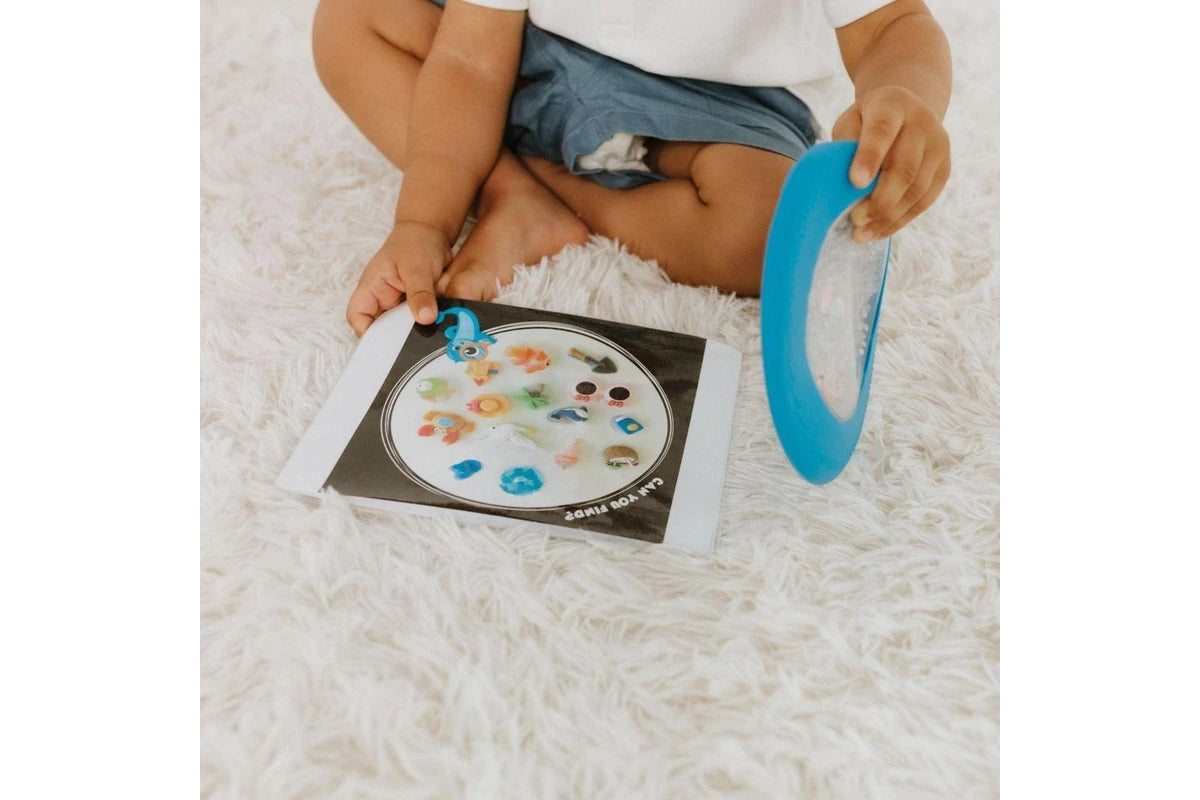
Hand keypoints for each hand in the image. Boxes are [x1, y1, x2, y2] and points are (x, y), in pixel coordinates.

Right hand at [346, 220, 450, 335]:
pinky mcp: (416, 307)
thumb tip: (425, 319)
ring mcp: (399, 304)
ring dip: (414, 333)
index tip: (387, 345)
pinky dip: (426, 326)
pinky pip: (418, 322)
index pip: (357, 317)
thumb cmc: (415, 242)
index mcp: (371, 288)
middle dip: (395, 340)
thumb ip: (420, 293)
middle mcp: (382, 299)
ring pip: (401, 328)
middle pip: (380, 328)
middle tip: (413, 347)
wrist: (432, 232)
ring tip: (428, 340)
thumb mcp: (417, 267)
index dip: (367, 333)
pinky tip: (439, 330)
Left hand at [831, 86, 949, 241]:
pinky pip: (924, 201)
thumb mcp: (851, 122)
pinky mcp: (944, 169)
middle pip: (904, 168)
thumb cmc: (867, 122)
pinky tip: (879, 231)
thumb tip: (841, 186)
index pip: (882, 132)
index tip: (855, 183)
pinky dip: (900, 220)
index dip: (869, 158)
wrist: (906, 111)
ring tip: (863, 233)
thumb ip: (845, 146)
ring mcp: (938, 146)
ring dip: (889, 216)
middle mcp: (922, 123)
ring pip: (916, 189)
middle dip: (880, 199)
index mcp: (892, 105)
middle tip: (855, 219)